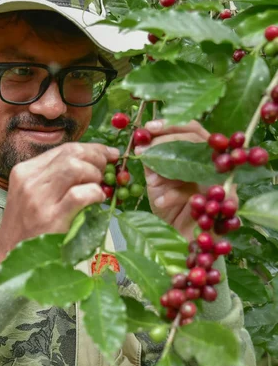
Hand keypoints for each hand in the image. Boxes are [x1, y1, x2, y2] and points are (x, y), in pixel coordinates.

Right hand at [0, 143, 119, 264]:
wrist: (10, 255)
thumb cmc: (27, 226)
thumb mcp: (32, 193)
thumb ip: (55, 177)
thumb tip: (93, 164)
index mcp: (25, 171)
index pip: (64, 149)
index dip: (92, 149)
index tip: (108, 154)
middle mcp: (29, 181)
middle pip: (72, 154)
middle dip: (97, 159)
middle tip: (107, 172)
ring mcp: (39, 199)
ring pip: (75, 168)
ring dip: (95, 175)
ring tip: (98, 188)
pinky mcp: (51, 219)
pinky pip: (79, 195)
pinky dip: (95, 194)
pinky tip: (97, 200)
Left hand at [135, 119, 231, 238]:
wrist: (179, 239)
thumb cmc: (169, 208)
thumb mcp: (156, 183)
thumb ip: (152, 163)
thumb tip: (142, 143)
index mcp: (199, 155)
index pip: (190, 129)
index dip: (170, 125)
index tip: (147, 128)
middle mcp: (214, 164)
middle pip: (196, 138)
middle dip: (167, 140)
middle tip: (143, 150)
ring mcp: (223, 181)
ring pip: (199, 161)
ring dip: (170, 167)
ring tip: (151, 178)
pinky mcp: (223, 202)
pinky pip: (199, 191)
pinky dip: (174, 195)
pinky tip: (160, 202)